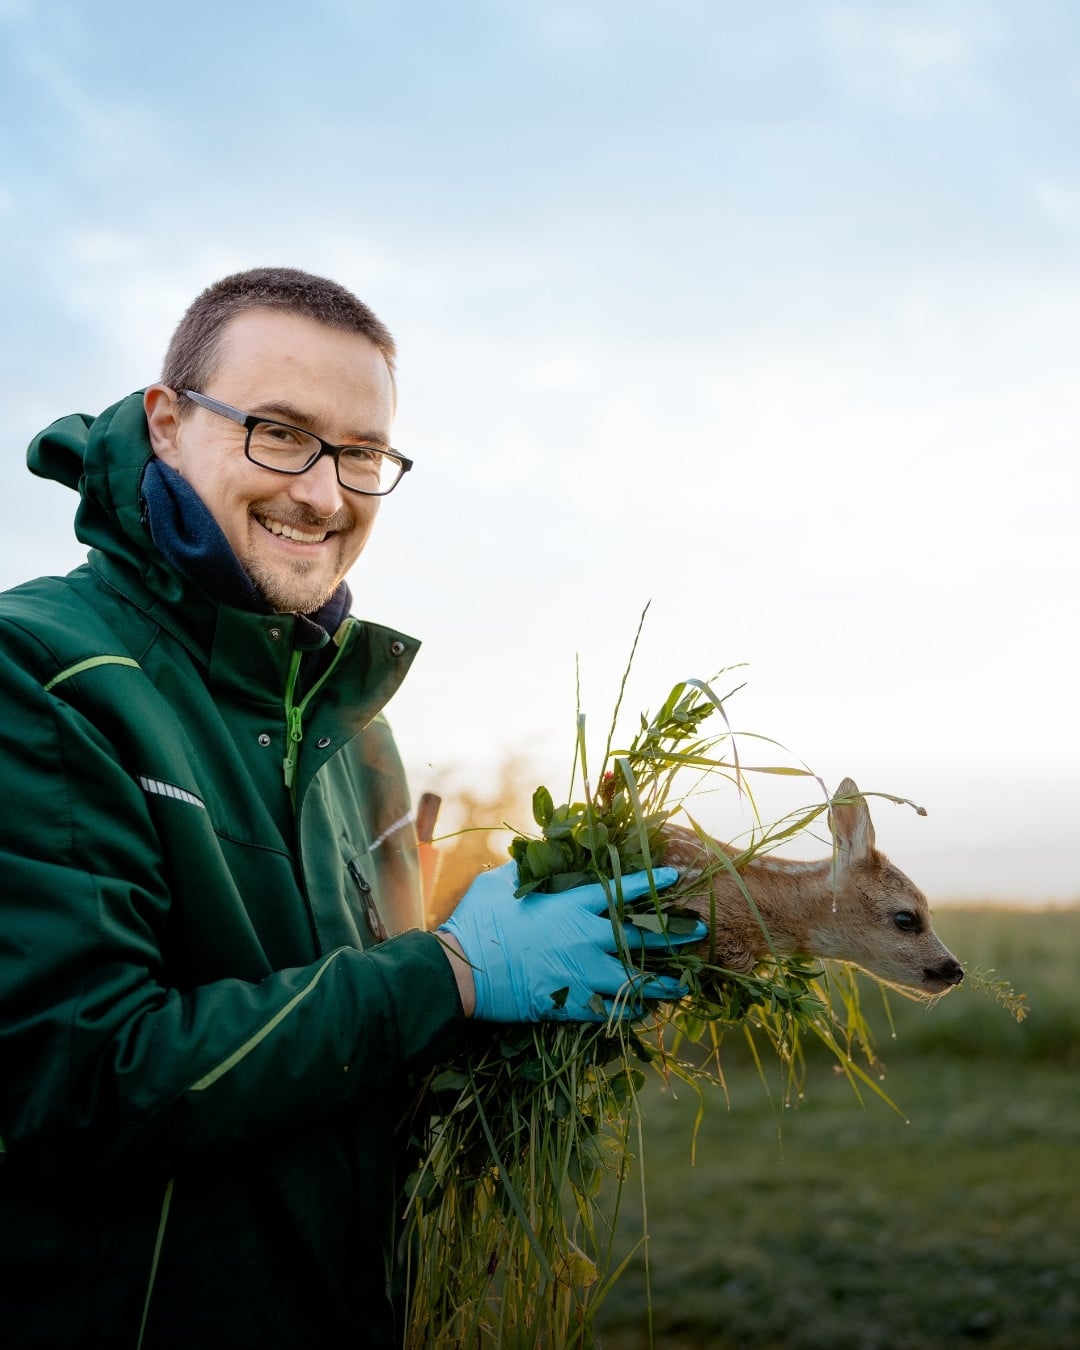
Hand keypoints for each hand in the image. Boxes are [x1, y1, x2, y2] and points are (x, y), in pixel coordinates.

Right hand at [438, 861, 703, 1022]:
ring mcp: (581, 971)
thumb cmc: (479, 920)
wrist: (463, 969)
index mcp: (571, 904)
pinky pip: (611, 1008)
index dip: (650, 885)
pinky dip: (629, 1009)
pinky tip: (644, 1010)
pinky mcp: (570, 1001)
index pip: (620, 890)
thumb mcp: (502, 882)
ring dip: (663, 982)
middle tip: (701, 931)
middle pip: (640, 935)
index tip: (676, 879)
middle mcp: (584, 936)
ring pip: (634, 978)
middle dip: (675, 933)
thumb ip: (527, 870)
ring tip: (685, 984)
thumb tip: (535, 855)